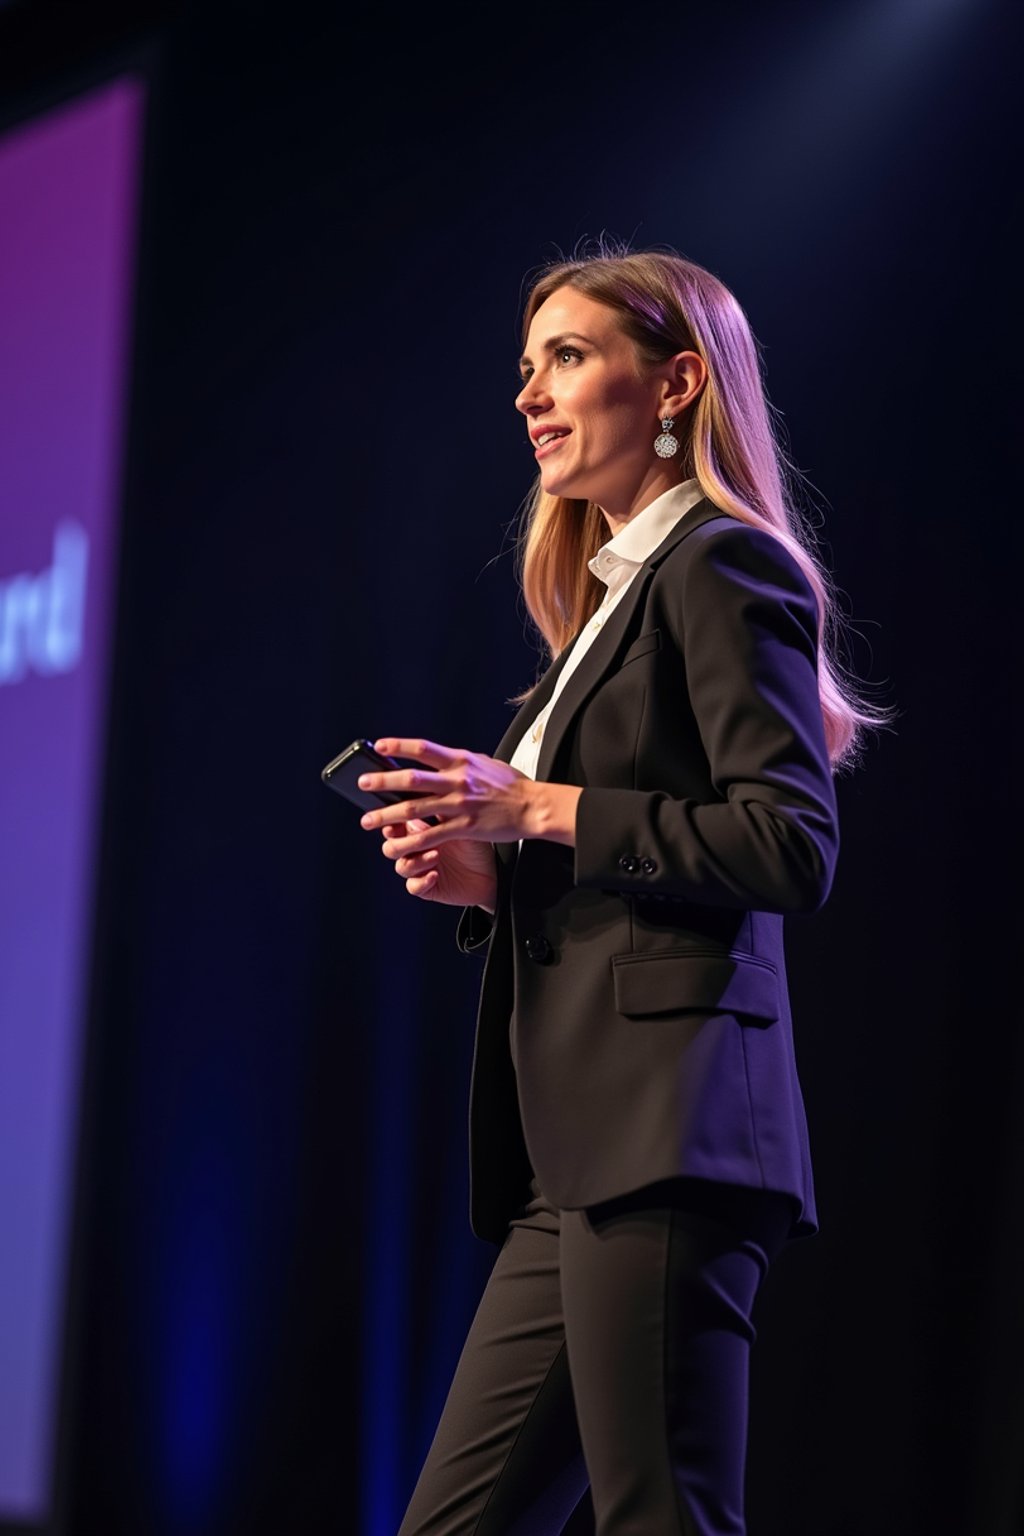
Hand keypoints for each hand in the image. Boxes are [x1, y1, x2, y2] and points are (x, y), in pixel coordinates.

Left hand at [357, 737, 535, 905]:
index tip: (380, 746)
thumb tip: (439, 757)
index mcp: (461, 760)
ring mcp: (459, 804)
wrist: (533, 807)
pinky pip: (431, 835)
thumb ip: (460, 762)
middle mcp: (457, 779)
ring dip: (387, 815)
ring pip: (415, 808)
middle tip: (363, 784)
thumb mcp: (485, 763)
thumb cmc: (511, 785)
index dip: (400, 746)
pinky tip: (396, 845)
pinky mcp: (464, 827)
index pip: (424, 748)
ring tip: (368, 820)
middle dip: (383, 782)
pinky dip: (411, 840)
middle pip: (412, 778)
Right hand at [378, 814, 497, 908]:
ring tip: (435, 854)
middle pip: (391, 847)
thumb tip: (426, 784)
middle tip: (417, 839)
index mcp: (419, 832)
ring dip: (416, 861)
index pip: (395, 825)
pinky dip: (422, 881)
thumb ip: (440, 807)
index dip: (391, 822)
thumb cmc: (475, 845)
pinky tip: (434, 874)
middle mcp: (416, 851)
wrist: (492, 873)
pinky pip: (414, 887)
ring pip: (401, 866)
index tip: (398, 818)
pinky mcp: (426, 888)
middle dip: (400, 844)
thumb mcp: (459, 822)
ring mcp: (420, 869)